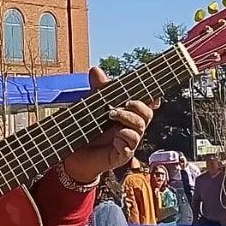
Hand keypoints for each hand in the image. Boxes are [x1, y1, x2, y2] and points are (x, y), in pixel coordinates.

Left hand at [63, 67, 157, 182]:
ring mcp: (128, 142)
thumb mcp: (91, 105)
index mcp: (127, 114)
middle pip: (147, 115)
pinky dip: (124, 140)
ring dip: (128, 119)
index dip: (152, 99)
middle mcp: (131, 128)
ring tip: (111, 115)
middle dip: (138, 106)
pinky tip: (116, 139)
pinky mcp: (121, 156)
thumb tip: (96, 70)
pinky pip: (129, 147)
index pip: (146, 105)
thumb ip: (97, 89)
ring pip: (139, 130)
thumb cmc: (86, 130)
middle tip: (124, 103)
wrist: (73, 155)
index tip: (152, 96)